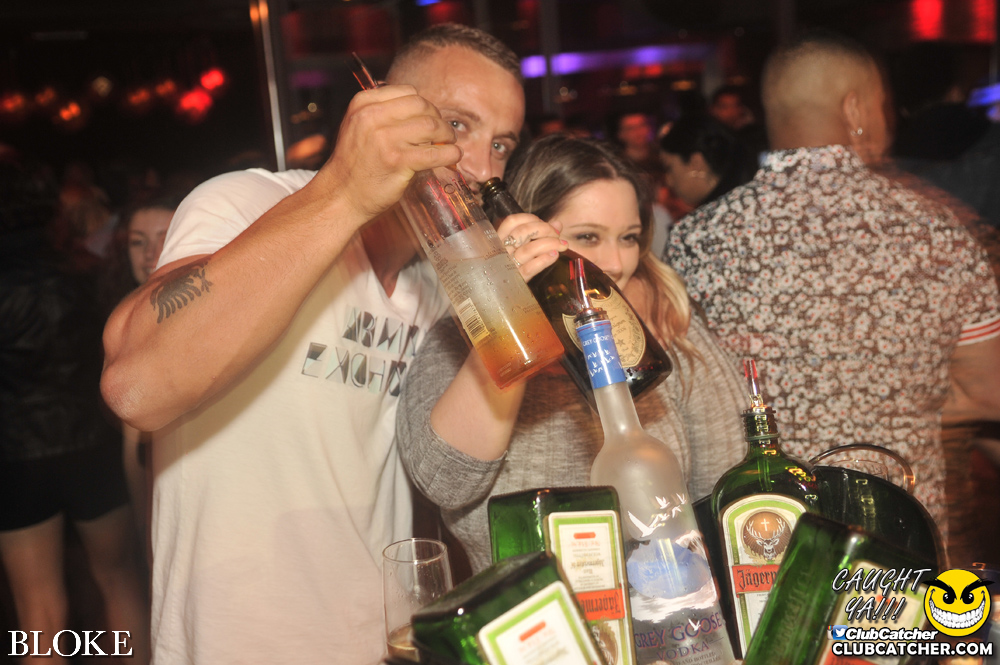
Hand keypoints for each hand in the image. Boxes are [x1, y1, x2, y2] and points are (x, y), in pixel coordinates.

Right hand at [319, 85, 461, 220]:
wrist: (340, 196)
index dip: (425, 106)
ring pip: (431, 126)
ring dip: (447, 135)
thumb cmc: (354, 165)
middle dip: (438, 119)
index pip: (407, 92)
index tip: (430, 118)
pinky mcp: (398, 161)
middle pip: (422, 106)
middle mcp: (372, 117)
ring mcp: (385, 138)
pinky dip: (450, 154)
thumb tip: (424, 113)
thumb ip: (383, 115)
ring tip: (449, 144)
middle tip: (444, 133)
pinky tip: (453, 156)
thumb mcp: (358, 127)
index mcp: (363, 104)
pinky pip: (434, 152)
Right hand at [495, 213, 566, 280]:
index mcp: (500, 240)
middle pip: (522, 232)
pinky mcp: (517, 280)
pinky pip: (530, 268)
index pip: (512, 221)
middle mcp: (502, 251)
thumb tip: (558, 224)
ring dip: (550, 243)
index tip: (545, 224)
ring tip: (563, 245)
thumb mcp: (523, 249)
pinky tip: (554, 255)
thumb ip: (540, 235)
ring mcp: (508, 266)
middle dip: (544, 229)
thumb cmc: (513, 267)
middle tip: (557, 235)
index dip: (531, 219)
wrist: (501, 297)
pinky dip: (544, 260)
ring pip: (529, 249)